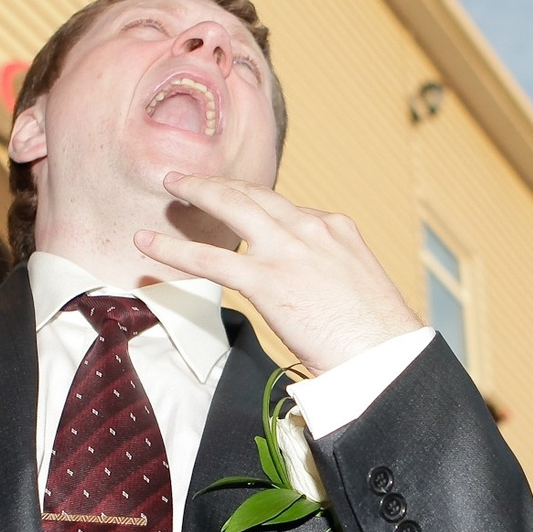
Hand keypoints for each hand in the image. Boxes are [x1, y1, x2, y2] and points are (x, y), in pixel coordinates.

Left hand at [134, 175, 423, 373]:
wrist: (384, 355)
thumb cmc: (376, 334)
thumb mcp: (357, 284)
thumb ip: (325, 271)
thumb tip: (307, 285)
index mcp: (335, 227)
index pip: (285, 207)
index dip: (254, 203)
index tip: (235, 201)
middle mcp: (311, 227)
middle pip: (255, 193)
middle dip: (220, 182)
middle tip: (191, 176)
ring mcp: (287, 249)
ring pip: (230, 208)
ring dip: (196, 192)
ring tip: (169, 184)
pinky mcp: (267, 279)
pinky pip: (209, 258)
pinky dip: (173, 249)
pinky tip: (148, 243)